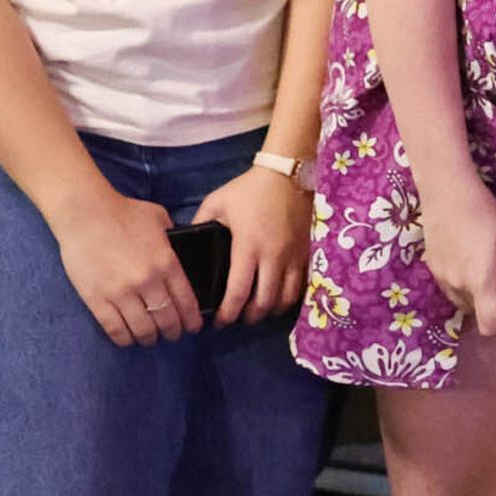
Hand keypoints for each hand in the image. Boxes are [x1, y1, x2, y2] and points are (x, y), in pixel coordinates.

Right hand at [47, 187, 200, 347]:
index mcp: (166, 262)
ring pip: (143, 329)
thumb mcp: (159, 219)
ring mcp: (121, 293)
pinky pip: (115, 329)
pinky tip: (128, 339)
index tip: (194, 327)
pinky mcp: (97, 299)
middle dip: (173, 332)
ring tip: (151, 338)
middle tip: (173, 335)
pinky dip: (124, 339)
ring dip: (150, 338)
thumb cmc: (123, 211)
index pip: (186, 301)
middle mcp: (147, 281)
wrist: (85, 213)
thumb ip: (173, 236)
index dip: (192, 319)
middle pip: (167, 319)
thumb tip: (182, 247)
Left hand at [191, 164, 312, 323]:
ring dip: (271, 309)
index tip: (218, 322)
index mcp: (248, 246)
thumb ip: (200, 223)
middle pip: (264, 302)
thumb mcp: (217, 202)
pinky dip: (289, 296)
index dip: (227, 314)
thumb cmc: (249, 189)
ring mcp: (294, 255)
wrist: (287, 174)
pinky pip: (302, 285)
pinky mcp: (307, 252)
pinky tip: (279, 294)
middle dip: (249, 317)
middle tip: (238, 317)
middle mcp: (273, 256)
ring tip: (259, 308)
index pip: (238, 292)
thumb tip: (188, 244)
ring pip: (286, 298)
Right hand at [418, 175, 495, 337]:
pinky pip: (450, 289)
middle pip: (476, 315)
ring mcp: (442, 280)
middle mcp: (458, 286)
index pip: (490, 326)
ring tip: (484, 272)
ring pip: (463, 303)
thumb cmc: (484, 213)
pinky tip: (468, 261)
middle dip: (490, 307)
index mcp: (481, 281)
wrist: (446, 192)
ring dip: (475, 297)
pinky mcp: (432, 270)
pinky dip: (461, 285)